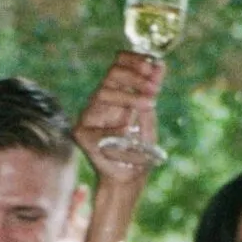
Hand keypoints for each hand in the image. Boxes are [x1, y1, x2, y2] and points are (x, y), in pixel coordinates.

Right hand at [74, 52, 163, 187]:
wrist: (128, 181)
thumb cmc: (139, 151)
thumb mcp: (149, 118)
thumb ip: (151, 93)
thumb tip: (160, 65)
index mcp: (115, 95)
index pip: (119, 65)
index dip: (135, 60)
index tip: (154, 64)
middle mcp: (100, 102)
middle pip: (111, 74)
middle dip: (135, 76)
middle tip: (154, 85)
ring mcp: (89, 116)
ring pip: (104, 92)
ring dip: (130, 96)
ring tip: (150, 103)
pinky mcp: (81, 133)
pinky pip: (97, 119)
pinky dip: (116, 124)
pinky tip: (129, 129)